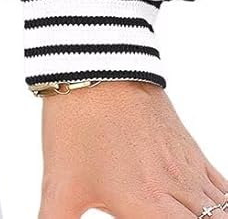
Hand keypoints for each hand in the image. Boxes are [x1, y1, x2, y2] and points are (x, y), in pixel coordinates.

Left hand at [39, 80, 226, 217]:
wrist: (95, 66)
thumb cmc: (77, 122)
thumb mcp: (59, 184)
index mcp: (147, 208)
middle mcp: (175, 190)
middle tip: (171, 217)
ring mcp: (187, 169)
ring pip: (220, 210)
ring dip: (213, 218)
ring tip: (195, 214)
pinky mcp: (190, 149)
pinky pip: (222, 187)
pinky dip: (222, 204)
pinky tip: (214, 210)